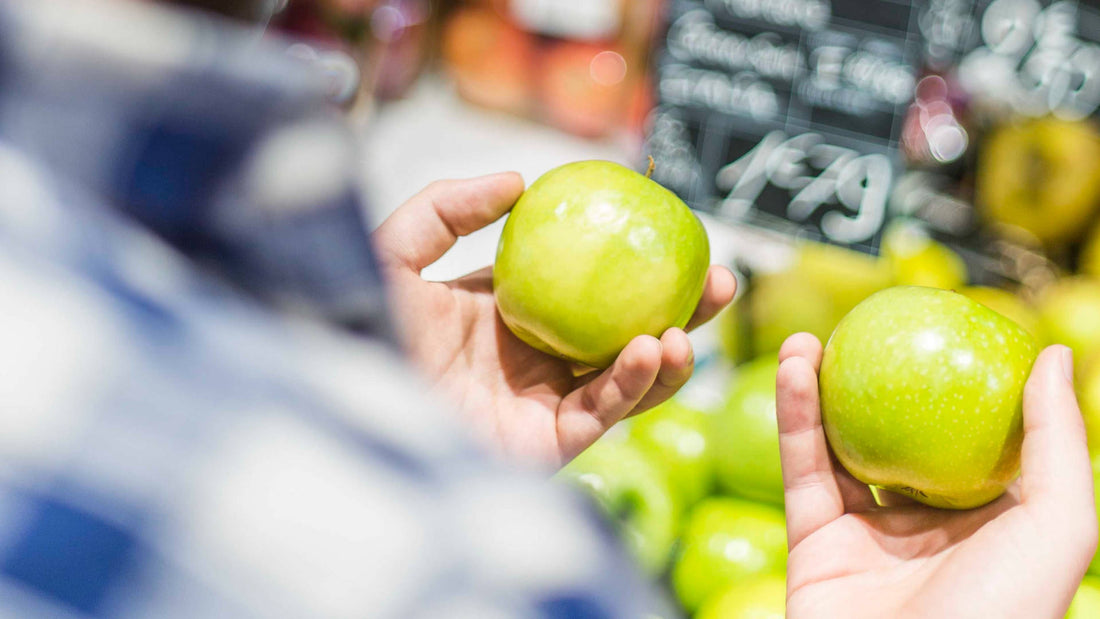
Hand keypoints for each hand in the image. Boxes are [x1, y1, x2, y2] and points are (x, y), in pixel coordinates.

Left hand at [371, 172, 735, 466]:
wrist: (341, 400)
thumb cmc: (355, 327)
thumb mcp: (396, 251)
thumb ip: (449, 207)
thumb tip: (519, 179)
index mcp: (507, 314)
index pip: (586, 286)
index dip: (633, 264)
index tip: (674, 233)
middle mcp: (532, 360)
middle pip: (623, 332)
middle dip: (678, 310)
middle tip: (719, 280)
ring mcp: (541, 403)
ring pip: (626, 379)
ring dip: (669, 354)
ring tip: (689, 324)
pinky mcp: (544, 445)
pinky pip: (602, 412)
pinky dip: (633, 383)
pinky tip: (651, 349)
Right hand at [777, 333, 1097, 618]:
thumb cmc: (1002, 615)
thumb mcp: (1059, 527)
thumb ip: (1059, 443)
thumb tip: (1057, 356)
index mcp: (989, 522)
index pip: (969, 438)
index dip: (952, 383)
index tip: (937, 328)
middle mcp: (927, 527)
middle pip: (895, 435)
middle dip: (873, 382)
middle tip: (859, 331)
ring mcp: (867, 537)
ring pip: (837, 447)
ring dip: (818, 390)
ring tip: (806, 340)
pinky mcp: (813, 545)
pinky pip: (802, 470)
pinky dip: (792, 417)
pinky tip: (794, 369)